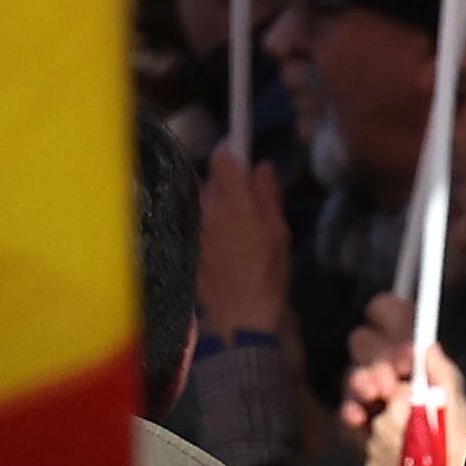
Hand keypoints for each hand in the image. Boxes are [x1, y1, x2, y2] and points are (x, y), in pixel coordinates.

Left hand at [197, 156, 292, 338]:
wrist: (240, 315)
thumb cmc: (267, 273)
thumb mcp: (279, 232)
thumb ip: (268, 194)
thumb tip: (262, 166)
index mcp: (234, 202)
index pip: (221, 157)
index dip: (231, 150)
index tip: (242, 154)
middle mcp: (207, 209)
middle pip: (211, 179)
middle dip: (226, 183)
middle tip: (247, 200)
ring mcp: (193, 228)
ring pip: (202, 201)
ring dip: (216, 205)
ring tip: (235, 227)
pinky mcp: (185, 245)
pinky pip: (196, 222)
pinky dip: (208, 225)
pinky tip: (223, 245)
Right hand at [344, 297, 465, 465]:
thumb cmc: (455, 437)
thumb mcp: (456, 402)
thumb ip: (444, 373)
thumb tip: (429, 346)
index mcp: (414, 358)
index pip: (392, 317)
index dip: (390, 318)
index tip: (403, 343)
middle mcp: (389, 372)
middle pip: (365, 344)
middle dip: (374, 355)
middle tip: (388, 376)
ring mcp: (371, 399)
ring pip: (354, 376)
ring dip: (362, 381)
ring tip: (374, 393)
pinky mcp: (358, 427)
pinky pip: (346, 413)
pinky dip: (349, 413)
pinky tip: (358, 417)